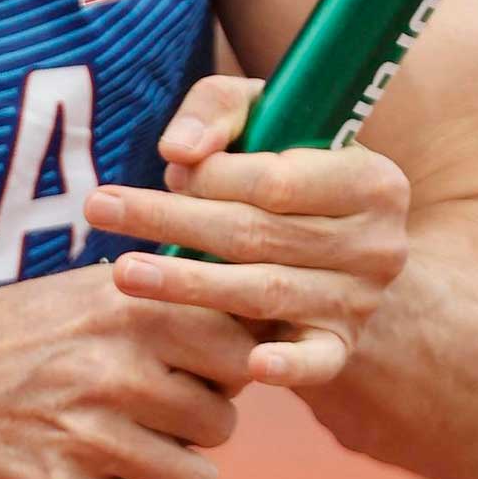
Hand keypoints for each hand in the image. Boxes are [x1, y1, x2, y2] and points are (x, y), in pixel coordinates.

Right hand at [0, 262, 251, 478]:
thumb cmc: (4, 335)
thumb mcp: (79, 293)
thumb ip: (155, 304)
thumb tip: (242, 322)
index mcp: (124, 310)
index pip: (238, 345)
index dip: (233, 366)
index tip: (210, 372)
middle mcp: (114, 370)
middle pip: (222, 420)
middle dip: (201, 425)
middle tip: (164, 417)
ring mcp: (90, 437)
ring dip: (177, 474)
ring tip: (142, 453)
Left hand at [82, 75, 410, 390]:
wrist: (334, 230)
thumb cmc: (284, 158)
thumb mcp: (259, 113)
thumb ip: (216, 111)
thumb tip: (178, 153)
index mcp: (371, 179)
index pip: (275, 182)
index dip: (211, 178)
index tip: (168, 169)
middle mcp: (377, 243)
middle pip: (257, 235)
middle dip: (172, 222)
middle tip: (100, 209)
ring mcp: (361, 299)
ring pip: (264, 292)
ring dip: (188, 285)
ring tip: (123, 273)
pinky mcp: (341, 344)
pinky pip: (317, 361)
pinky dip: (288, 366)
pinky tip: (251, 367)